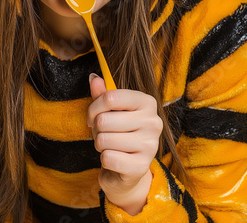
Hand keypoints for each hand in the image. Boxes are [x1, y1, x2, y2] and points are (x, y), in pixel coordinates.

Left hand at [87, 74, 162, 215]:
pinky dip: (105, 160)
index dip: (94, 108)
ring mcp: (150, 145)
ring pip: (103, 140)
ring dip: (100, 145)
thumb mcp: (110, 111)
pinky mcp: (141, 166)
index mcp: (147, 102)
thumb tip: (93, 78)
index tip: (93, 116)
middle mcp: (153, 122)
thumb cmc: (118, 133)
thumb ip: (102, 94)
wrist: (129, 169)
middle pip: (103, 120)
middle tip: (104, 134)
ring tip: (110, 146)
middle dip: (96, 129)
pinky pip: (107, 158)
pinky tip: (115, 159)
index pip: (109, 98)